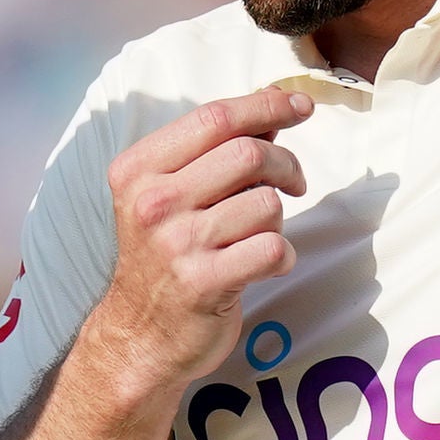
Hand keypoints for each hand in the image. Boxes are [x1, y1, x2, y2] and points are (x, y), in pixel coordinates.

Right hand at [93, 90, 313, 397]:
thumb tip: (275, 105)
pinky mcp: (203, 283)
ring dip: (277, 220)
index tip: (301, 106)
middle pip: (248, 154)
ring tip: (255, 237)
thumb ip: (216, 150)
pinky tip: (262, 266)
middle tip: (293, 183)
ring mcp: (176, 244)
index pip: (214, 118)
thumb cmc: (165, 257)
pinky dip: (281, 257)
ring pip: (267, 203)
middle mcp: (152, 203)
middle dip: (285, 164)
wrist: (140, 335)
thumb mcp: (171, 195)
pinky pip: (272, 249)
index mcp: (139, 170)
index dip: (267, 105)